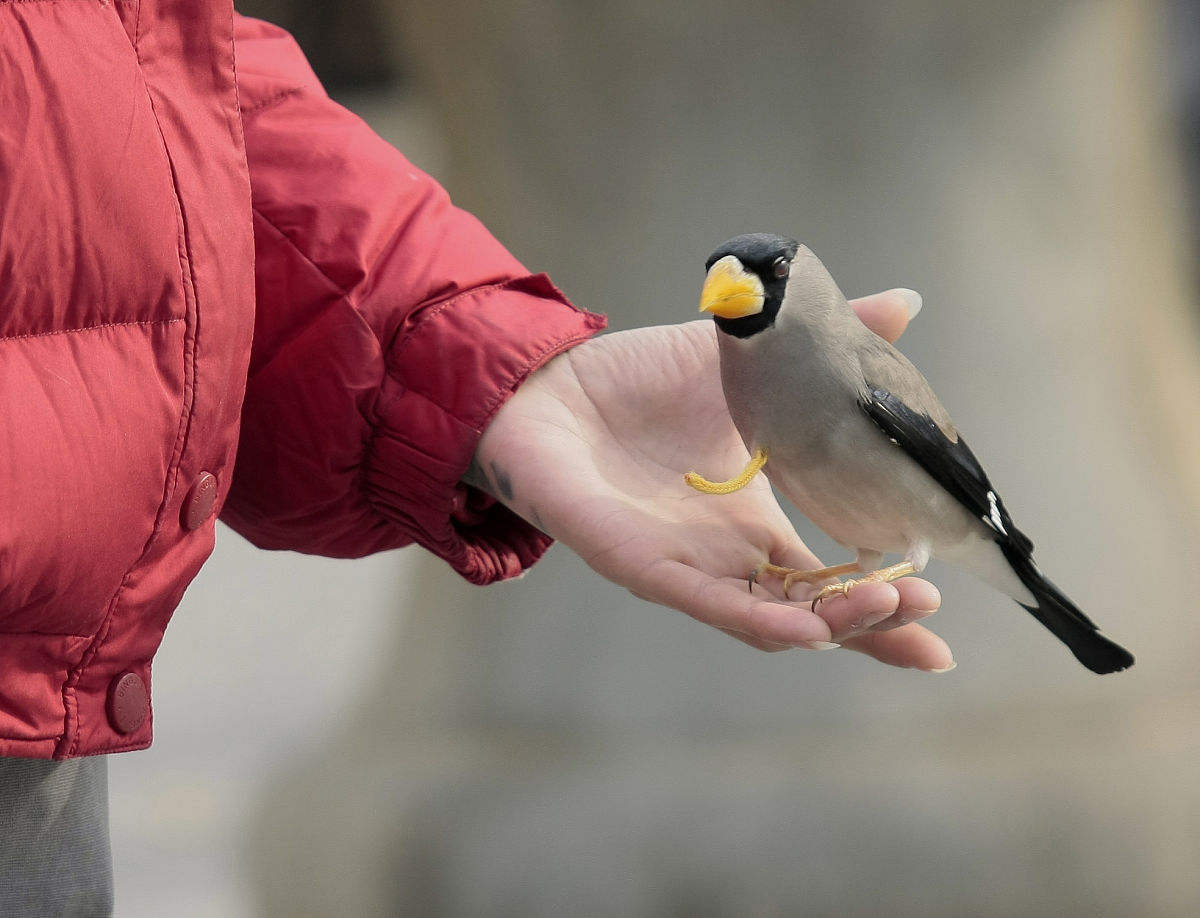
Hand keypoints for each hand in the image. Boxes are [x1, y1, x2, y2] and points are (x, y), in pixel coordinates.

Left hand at [471, 291, 954, 670]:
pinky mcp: (641, 564)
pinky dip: (759, 620)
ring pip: (769, 616)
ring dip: (833, 623)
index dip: (887, 595)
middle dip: (874, 619)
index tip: (946, 608)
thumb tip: (906, 306)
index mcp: (755, 519)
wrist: (549, 381)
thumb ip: (824, 345)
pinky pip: (706, 602)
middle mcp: (727, 555)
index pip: (834, 574)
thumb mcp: (749, 359)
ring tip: (892, 608)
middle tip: (929, 607)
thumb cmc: (639, 379)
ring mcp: (687, 566)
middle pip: (813, 610)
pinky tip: (811, 632)